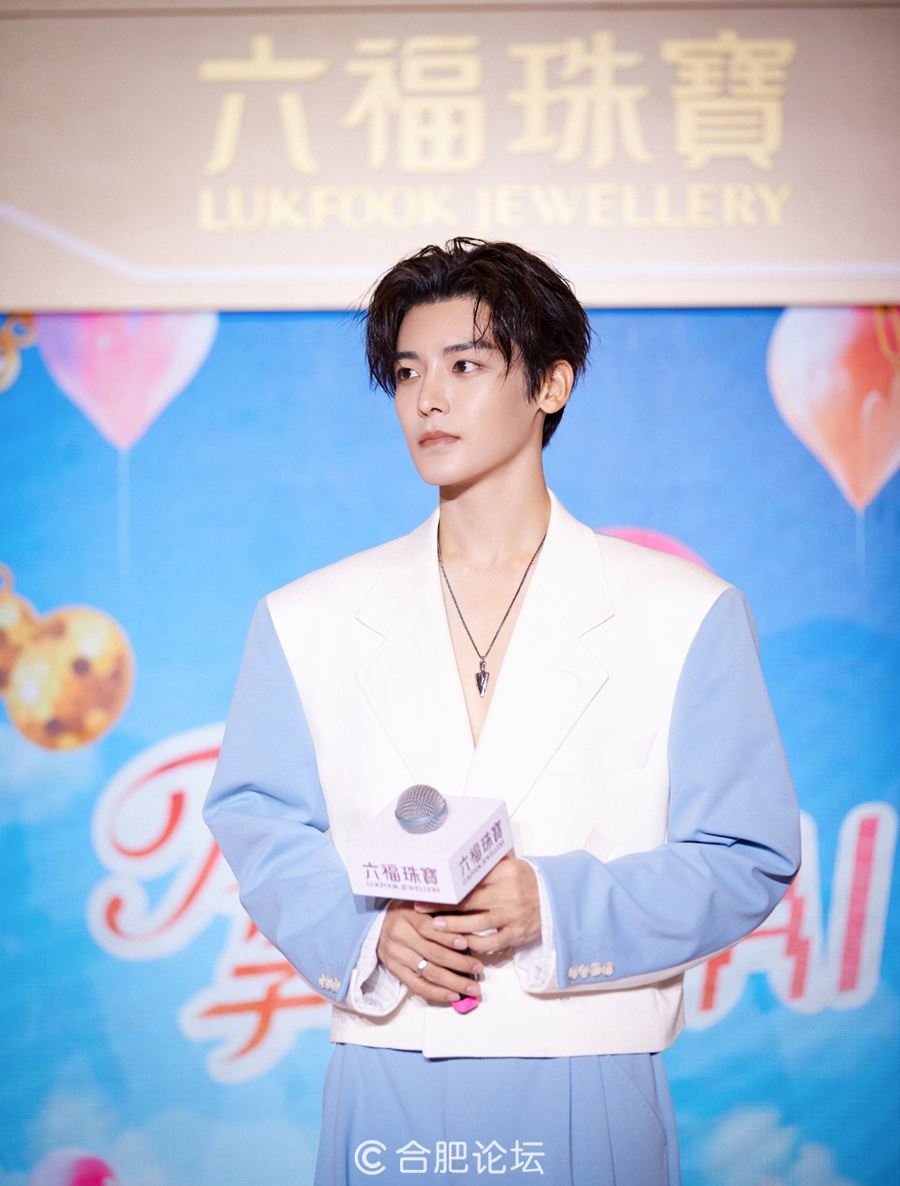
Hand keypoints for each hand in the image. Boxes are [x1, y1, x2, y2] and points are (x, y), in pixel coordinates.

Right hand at [376, 899, 484, 1003]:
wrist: (376, 924)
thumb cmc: (405, 912)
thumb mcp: (419, 902)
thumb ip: (440, 910)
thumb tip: (468, 921)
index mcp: (408, 917)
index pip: (428, 929)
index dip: (447, 937)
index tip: (466, 944)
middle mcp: (401, 937)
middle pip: (432, 954)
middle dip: (459, 963)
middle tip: (478, 968)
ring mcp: (397, 956)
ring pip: (428, 973)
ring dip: (453, 982)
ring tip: (471, 987)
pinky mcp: (395, 970)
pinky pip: (417, 986)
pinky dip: (436, 993)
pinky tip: (452, 994)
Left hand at [416, 855, 540, 952]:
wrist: (557, 897)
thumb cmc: (528, 881)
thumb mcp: (510, 866)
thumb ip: (487, 866)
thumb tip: (459, 858)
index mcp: (504, 874)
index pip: (470, 880)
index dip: (448, 886)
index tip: (431, 888)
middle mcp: (507, 894)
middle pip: (468, 901)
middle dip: (442, 906)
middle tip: (422, 908)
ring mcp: (512, 915)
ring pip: (477, 924)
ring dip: (453, 927)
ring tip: (436, 927)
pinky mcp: (517, 933)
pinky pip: (492, 942)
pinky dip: (475, 944)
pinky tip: (461, 943)